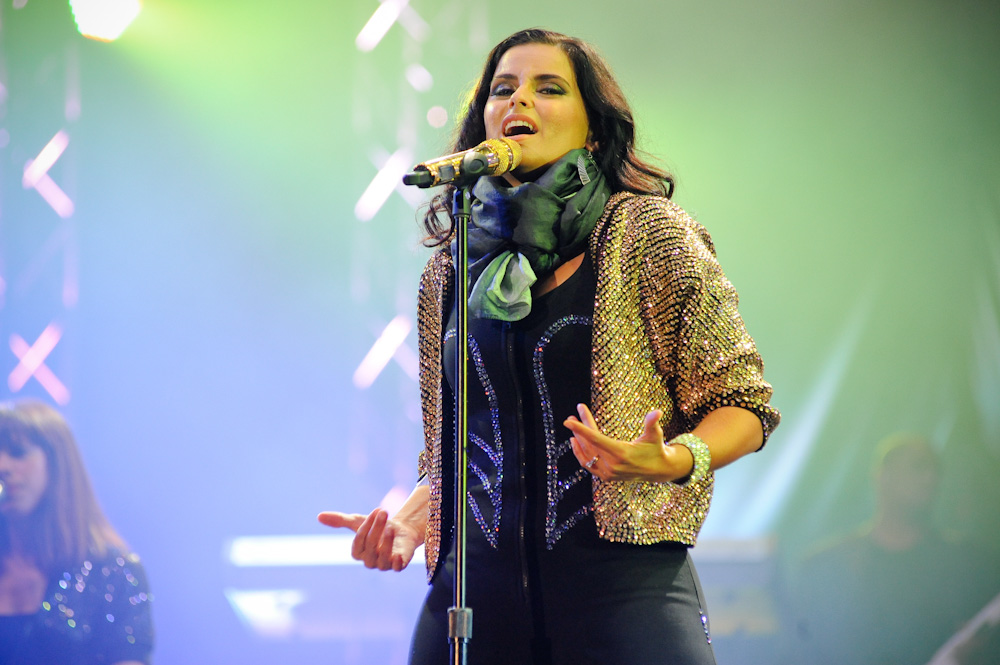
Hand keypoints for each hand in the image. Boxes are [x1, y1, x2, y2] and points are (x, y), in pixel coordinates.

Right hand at [317, 508, 421, 571]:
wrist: (401, 530)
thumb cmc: (376, 527)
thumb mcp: (358, 521)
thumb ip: (340, 521)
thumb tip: (319, 516)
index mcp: (358, 552)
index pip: (359, 541)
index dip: (366, 526)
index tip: (377, 510)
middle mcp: (369, 561)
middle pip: (370, 547)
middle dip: (376, 528)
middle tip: (383, 512)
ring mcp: (384, 564)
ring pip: (382, 558)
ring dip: (386, 542)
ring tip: (391, 527)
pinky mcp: (399, 565)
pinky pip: (396, 568)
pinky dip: (397, 563)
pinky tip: (398, 555)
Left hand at [563, 403, 693, 482]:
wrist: (658, 470)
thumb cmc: (655, 448)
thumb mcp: (655, 435)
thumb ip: (652, 423)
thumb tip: (657, 411)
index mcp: (622, 453)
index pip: (596, 439)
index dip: (581, 429)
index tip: (567, 421)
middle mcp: (613, 465)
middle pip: (589, 444)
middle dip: (579, 429)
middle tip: (572, 414)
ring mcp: (608, 472)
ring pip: (586, 455)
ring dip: (577, 440)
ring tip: (573, 425)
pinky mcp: (606, 477)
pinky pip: (588, 465)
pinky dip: (580, 454)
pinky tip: (574, 442)